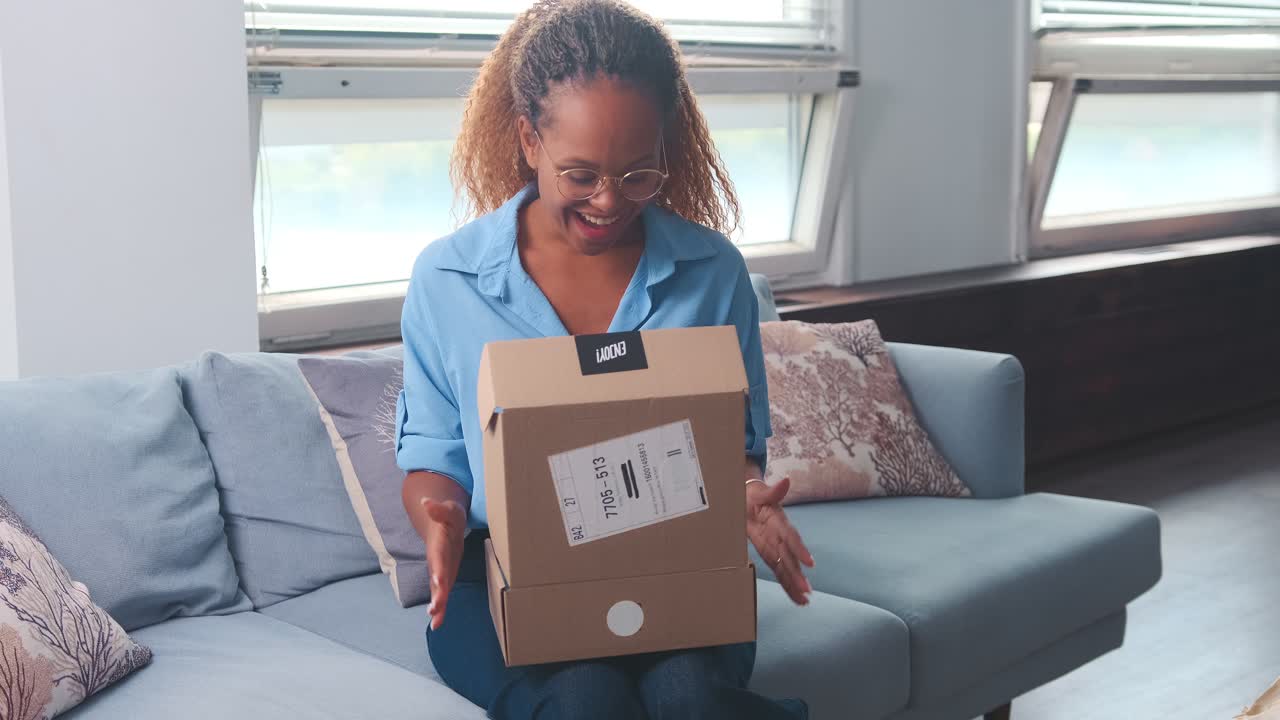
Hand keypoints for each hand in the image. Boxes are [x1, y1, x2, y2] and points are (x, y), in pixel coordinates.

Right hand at [420, 498, 466, 629]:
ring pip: (438, 591)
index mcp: (438, 546)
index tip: (437, 581)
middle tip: (434, 610)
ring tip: (435, 621)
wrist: (444, 524)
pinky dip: (440, 608)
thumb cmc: (448, 517)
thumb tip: (426, 502)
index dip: (437, 569)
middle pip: (436, 580)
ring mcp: (440, 571)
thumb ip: (438, 509)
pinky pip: (442, 594)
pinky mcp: (445, 577)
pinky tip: (437, 624)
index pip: (438, 559)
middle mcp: (436, 562)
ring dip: (437, 605)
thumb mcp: (448, 510)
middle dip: (436, 594)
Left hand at [746, 477, 814, 605]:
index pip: (791, 536)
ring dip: (795, 584)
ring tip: (804, 600)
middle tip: (806, 590)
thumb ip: (773, 490)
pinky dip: (787, 585)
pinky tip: (797, 599)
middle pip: (791, 557)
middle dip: (797, 574)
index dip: (800, 549)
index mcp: (779, 521)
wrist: (750, 498)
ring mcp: (777, 546)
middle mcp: (781, 536)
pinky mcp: (770, 553)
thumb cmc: (755, 495)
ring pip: (787, 568)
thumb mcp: (761, 491)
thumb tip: (786, 481)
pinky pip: (779, 570)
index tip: (810, 562)